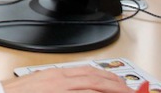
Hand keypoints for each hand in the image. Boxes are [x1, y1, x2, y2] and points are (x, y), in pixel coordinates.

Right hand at [2, 66, 131, 92]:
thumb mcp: (37, 83)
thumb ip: (54, 83)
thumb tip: (68, 86)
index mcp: (54, 74)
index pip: (86, 71)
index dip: (104, 76)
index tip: (114, 81)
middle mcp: (59, 79)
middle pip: (93, 78)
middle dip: (113, 84)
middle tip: (125, 89)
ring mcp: (59, 89)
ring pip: (92, 87)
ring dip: (109, 91)